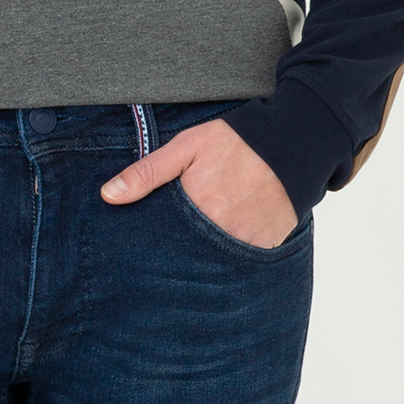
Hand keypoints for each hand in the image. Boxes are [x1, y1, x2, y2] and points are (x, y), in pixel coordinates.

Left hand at [100, 117, 297, 246]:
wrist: (294, 142)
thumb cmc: (236, 141)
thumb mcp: (187, 146)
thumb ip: (146, 173)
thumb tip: (108, 196)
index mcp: (197, 207)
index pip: (162, 239)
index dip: (153, 243)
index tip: (145, 247)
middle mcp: (221, 231)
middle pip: (187, 255)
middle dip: (177, 254)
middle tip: (175, 246)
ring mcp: (246, 242)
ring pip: (213, 262)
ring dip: (203, 258)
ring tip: (198, 246)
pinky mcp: (266, 247)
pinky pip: (241, 262)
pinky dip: (231, 258)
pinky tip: (224, 243)